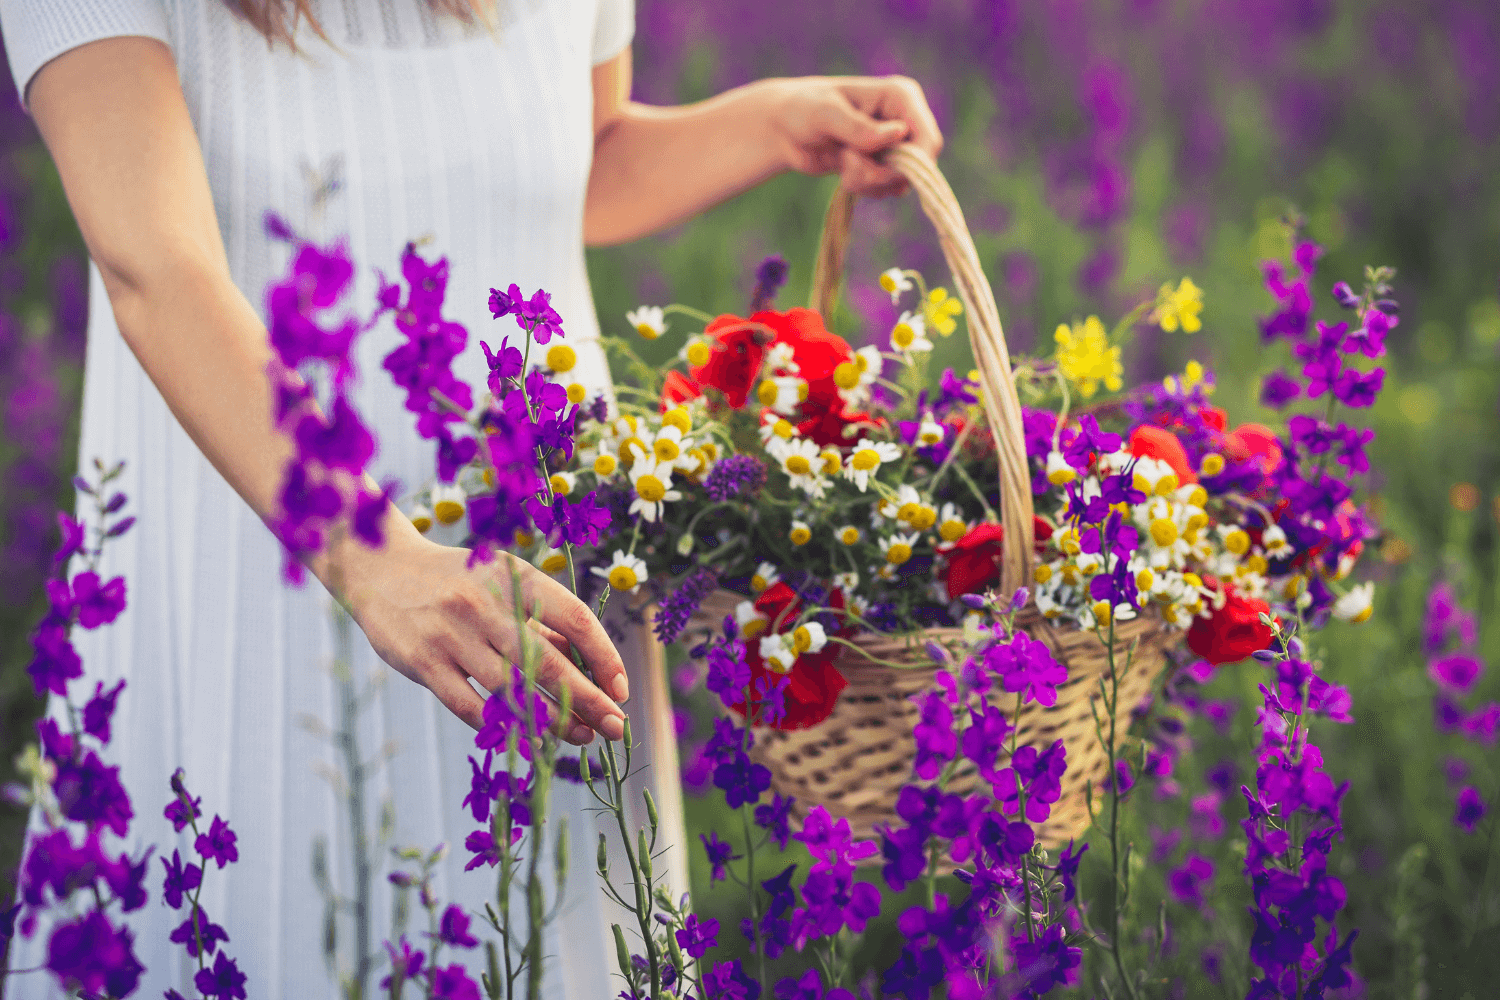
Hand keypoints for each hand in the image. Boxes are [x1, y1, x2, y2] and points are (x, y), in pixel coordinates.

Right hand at [336, 530, 627, 744]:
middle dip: (590, 700)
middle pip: (550, 664)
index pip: (576, 621)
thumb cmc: (460, 581)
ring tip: (579, 736)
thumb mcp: (506, 584)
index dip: (605, 658)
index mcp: (516, 578)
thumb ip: (544, 624)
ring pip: (512, 691)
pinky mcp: (423, 663)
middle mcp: (486, 605)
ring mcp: (452, 635)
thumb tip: (591, 669)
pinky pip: (470, 706)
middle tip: (616, 727)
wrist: (382, 570)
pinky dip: (501, 725)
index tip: (620, 689)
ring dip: (552, 720)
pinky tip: (526, 737)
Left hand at [768, 75, 943, 197]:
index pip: (928, 140)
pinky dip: (864, 187)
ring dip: (868, 181)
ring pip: (900, 181)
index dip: (911, 164)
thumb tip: (897, 134)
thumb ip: (858, 127)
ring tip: (842, 160)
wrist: (784, 128)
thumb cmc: (802, 109)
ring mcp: (896, 144)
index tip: (878, 170)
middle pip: (918, 166)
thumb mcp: (825, 114)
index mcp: (901, 97)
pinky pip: (886, 189)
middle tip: (847, 162)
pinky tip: (844, 169)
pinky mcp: (883, 164)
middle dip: (881, 173)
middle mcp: (904, 119)